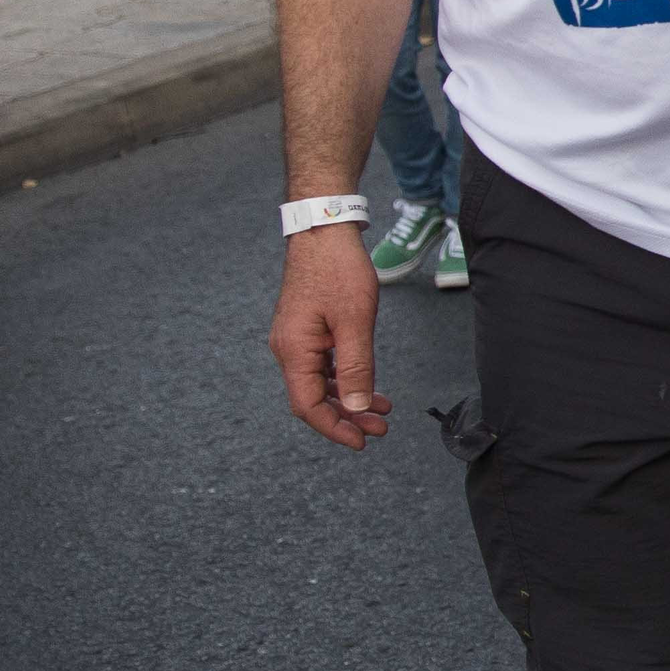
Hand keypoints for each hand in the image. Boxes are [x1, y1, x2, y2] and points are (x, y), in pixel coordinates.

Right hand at [269, 226, 390, 448]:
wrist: (324, 229)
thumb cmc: (337, 269)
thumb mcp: (355, 322)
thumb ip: (356, 367)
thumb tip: (357, 406)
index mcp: (294, 350)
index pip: (307, 406)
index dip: (334, 428)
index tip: (361, 441)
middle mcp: (288, 349)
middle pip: (313, 398)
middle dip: (347, 417)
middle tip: (380, 429)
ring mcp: (296, 339)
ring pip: (320, 383)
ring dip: (349, 398)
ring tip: (381, 410)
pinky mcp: (306, 329)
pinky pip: (322, 365)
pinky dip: (345, 378)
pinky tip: (368, 383)